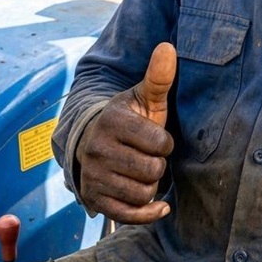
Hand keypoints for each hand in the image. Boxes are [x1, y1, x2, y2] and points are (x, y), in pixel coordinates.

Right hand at [76, 42, 175, 222]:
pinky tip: (158, 204)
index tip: (157, 138)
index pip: (159, 143)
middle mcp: (96, 149)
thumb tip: (168, 47)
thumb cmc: (129, 119)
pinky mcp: (94, 198)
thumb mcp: (144, 97)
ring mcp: (93, 175)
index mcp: (112, 121)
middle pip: (152, 171)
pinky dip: (148, 212)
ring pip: (143, 192)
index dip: (165, 142)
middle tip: (149, 157)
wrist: (92, 140)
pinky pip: (129, 215)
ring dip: (151, 186)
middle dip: (158, 165)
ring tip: (142, 172)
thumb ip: (159, 77)